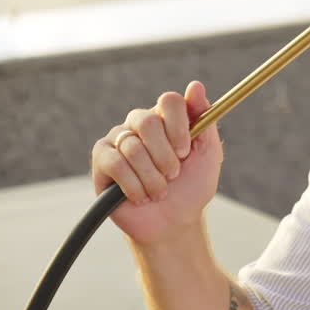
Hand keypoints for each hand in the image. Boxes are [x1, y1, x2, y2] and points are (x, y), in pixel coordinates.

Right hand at [91, 81, 222, 246]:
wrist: (173, 223)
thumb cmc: (191, 187)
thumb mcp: (208, 154)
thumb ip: (205, 120)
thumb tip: (195, 85)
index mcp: (166, 117)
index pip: (169, 101)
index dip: (178, 126)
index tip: (186, 151)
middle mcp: (139, 123)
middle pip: (147, 121)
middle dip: (165, 156)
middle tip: (173, 174)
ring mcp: (118, 139)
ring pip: (133, 147)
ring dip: (152, 177)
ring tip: (159, 191)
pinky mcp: (101, 159)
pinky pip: (115, 163)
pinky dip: (134, 185)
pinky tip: (141, 197)